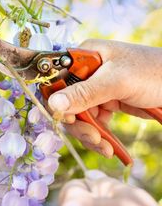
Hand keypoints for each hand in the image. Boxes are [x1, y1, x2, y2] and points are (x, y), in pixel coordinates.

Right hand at [48, 39, 161, 156]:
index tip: (68, 119)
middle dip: (78, 124)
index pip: (57, 81)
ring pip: (79, 117)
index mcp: (85, 58)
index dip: (57, 102)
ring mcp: (96, 89)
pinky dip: (98, 136)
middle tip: (92, 138)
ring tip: (104, 147)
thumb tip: (53, 104)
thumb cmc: (154, 73)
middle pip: (66, 103)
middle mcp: (86, 73)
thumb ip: (84, 93)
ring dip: (89, 134)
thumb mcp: (117, 82)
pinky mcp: (106, 103)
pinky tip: (107, 146)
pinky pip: (93, 123)